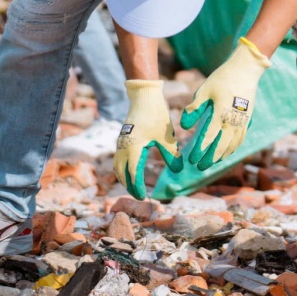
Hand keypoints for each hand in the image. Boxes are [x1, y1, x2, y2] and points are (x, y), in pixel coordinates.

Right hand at [114, 80, 179, 199]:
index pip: (133, 173)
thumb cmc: (157, 115)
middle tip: (140, 197)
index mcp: (133, 149)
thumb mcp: (167, 136)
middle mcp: (123, 148)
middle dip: (130, 186)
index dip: (138, 187)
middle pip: (122, 173)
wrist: (144, 97)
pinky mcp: (122, 140)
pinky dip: (123, 169)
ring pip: (118, 167)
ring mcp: (120, 144)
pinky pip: (118, 159)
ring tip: (134, 187)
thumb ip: (171, 154)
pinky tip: (131, 172)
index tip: (145, 197)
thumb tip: (178, 170)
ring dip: (124, 178)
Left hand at [180, 37, 271, 169]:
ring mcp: (242, 120)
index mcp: (220, 113)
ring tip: (213, 163)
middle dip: (210, 158)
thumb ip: (194, 109)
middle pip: (221, 145)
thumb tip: (184, 126)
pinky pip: (241, 138)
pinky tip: (228, 152)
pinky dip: (234, 148)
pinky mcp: (248, 118)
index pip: (209, 137)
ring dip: (223, 155)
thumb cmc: (222, 78)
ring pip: (233, 144)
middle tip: (200, 167)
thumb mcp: (204, 91)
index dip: (200, 150)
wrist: (246, 70)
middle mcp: (233, 120)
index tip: (191, 160)